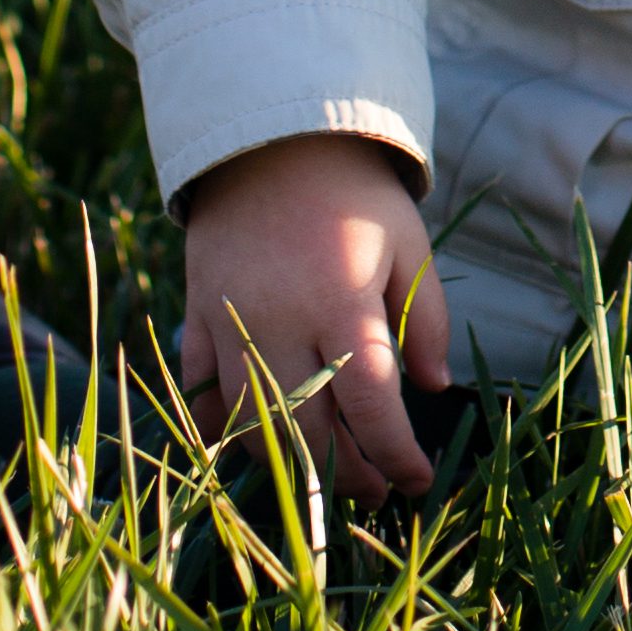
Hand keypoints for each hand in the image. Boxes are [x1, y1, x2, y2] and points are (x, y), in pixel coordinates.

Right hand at [177, 132, 449, 501]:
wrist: (274, 140)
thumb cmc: (354, 196)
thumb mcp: (407, 243)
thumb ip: (423, 318)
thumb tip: (434, 388)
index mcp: (340, 297)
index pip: (371, 400)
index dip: (396, 452)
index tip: (418, 480)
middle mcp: (278, 316)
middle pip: (305, 426)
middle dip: (345, 473)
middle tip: (375, 490)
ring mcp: (229, 318)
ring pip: (248, 422)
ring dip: (286, 463)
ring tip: (325, 477)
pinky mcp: (197, 314)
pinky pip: (199, 389)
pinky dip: (221, 425)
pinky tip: (254, 443)